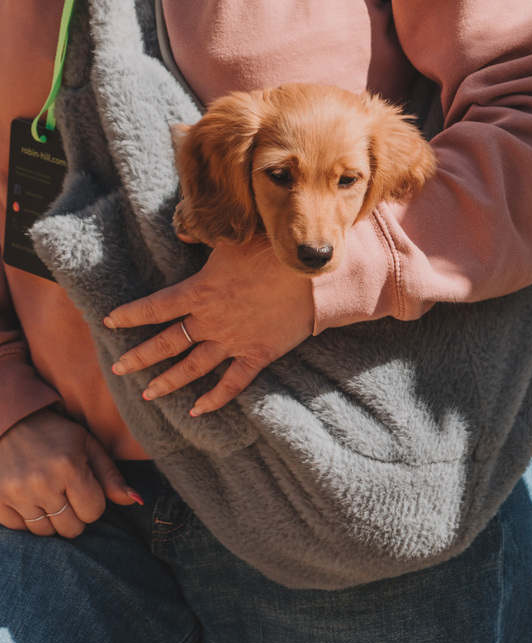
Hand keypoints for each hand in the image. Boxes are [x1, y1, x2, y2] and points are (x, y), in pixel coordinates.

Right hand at [0, 409, 141, 537]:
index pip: (93, 512)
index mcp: (69, 466)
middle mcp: (42, 482)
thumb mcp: (88, 445)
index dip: (93, 502)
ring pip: (45, 532)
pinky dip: (28, 520)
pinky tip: (30, 499)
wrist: (10, 422)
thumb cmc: (56, 434)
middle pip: (71, 528)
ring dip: (51, 519)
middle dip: (74, 515)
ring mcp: (17, 493)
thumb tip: (136, 500)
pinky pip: (20, 529)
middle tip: (67, 494)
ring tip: (49, 496)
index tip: (84, 488)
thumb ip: (111, 476)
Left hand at [105, 238, 314, 415]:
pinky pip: (231, 384)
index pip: (154, 307)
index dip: (129, 316)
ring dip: (167, 382)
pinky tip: (197, 410)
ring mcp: (232, 341)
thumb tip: (182, 231)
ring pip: (192, 368)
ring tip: (148, 394)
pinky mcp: (256, 355)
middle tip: (118, 369)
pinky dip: (214, 400)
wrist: (312, 278)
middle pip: (166, 343)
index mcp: (199, 292)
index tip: (109, 322)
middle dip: (139, 357)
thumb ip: (202, 235)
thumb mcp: (232, 239)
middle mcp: (210, 321)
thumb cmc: (271, 252)